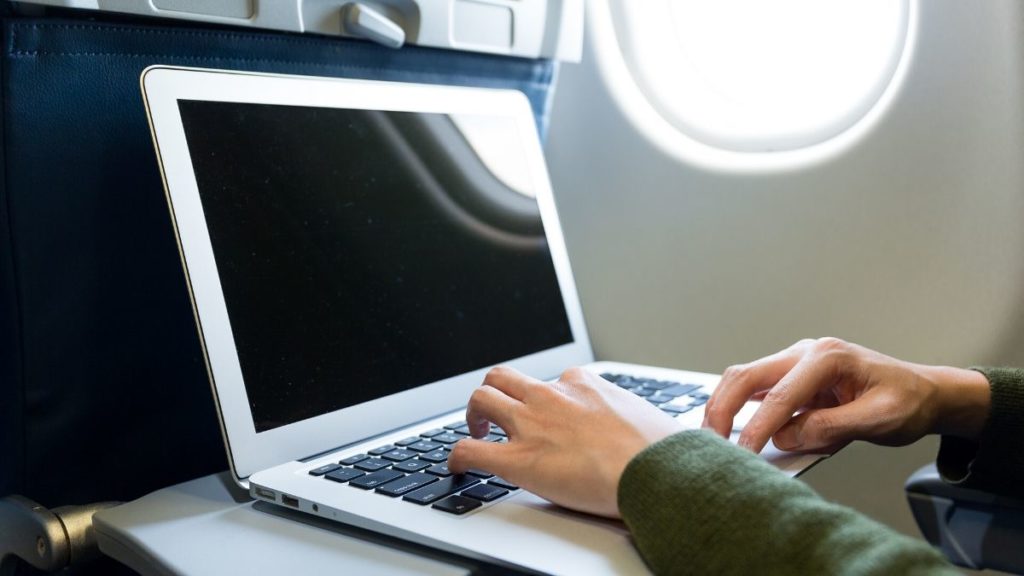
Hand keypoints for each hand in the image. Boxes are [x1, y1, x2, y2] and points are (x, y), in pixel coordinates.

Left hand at [447, 366, 683, 517]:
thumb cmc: (663, 452)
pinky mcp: (519, 459)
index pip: (553, 379)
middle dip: (493, 392)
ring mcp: (533, 424)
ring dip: (472, 415)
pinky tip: (457, 465)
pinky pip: (470, 451)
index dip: (542, 397)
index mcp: (584, 385)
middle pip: (505, 377)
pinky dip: (457, 456)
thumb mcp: (648, 418)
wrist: (660, 472)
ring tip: (475, 432)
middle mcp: (553, 396)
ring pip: (482, 399)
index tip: (543, 411)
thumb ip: (632, 418)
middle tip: (492, 414)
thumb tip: (653, 430)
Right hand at [703, 337, 990, 453]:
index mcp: (828, 358)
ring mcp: (795, 362)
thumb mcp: (881, 420)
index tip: (745, 454)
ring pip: (743, 379)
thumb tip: (786, 436)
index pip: (781, 395)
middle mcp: (805, 352)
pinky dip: (737, 408)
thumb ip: (833, 427)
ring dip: (724, 407)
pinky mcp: (790, 376)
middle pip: (746, 375)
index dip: (759, 427)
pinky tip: (731, 430)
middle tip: (711, 443)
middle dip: (722, 409)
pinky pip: (755, 390)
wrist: (922, 392)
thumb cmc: (907, 402)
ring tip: (714, 439)